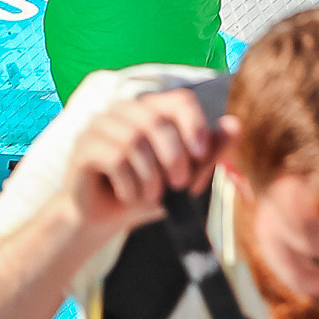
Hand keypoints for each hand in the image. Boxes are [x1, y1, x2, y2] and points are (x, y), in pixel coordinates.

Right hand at [65, 88, 227, 241]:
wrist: (104, 219)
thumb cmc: (145, 193)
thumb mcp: (183, 177)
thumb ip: (207, 152)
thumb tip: (236, 125)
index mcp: (150, 109)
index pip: (180, 100)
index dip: (194, 124)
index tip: (200, 155)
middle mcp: (122, 109)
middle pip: (157, 120)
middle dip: (174, 158)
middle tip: (177, 186)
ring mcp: (99, 125)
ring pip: (135, 140)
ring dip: (151, 177)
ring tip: (151, 196)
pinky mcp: (82, 146)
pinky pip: (114, 158)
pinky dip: (130, 184)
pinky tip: (129, 196)